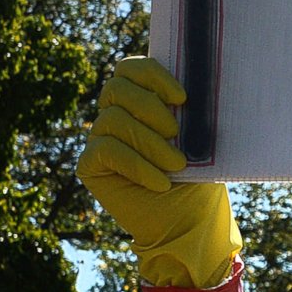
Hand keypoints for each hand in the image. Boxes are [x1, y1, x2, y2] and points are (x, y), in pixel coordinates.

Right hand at [75, 57, 241, 289]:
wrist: (190, 223)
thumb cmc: (200, 178)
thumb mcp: (201, 139)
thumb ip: (190, 111)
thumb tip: (195, 84)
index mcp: (141, 100)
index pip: (131, 69)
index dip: (153, 75)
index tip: (182, 98)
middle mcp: (116, 114)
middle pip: (116, 88)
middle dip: (149, 106)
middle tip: (176, 132)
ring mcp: (100, 138)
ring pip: (111, 119)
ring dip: (149, 142)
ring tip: (177, 164)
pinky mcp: (90, 165)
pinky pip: (105, 150)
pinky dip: (137, 165)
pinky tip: (161, 182)